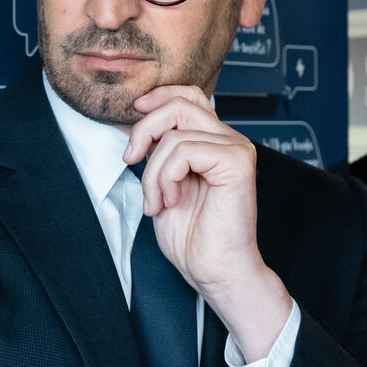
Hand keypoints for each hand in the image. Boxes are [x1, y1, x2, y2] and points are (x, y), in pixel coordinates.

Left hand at [123, 85, 290, 360]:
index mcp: (214, 142)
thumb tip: (140, 126)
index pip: (189, 96)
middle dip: (144, 130)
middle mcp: (229, 141)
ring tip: (156, 200)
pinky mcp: (236, 163)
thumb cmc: (193, 236)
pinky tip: (171, 201)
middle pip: (180, 104)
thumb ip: (161, 153)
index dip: (159, 96)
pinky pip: (184, 151)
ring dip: (152, 171)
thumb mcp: (164, 183)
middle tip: (130, 160)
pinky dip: (165, 177)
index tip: (134, 109)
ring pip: (175, 132)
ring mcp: (236, 149)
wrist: (215, 270)